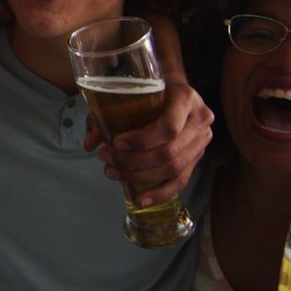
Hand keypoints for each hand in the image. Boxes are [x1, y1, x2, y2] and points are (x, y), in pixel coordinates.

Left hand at [84, 80, 213, 206]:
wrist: (173, 91)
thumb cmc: (149, 90)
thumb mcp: (128, 93)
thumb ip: (107, 114)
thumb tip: (89, 144)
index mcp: (186, 97)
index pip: (168, 127)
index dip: (142, 140)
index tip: (116, 143)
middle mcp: (200, 120)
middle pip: (169, 152)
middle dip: (133, 161)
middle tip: (106, 159)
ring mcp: (202, 141)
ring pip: (173, 168)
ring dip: (140, 176)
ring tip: (113, 173)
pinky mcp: (198, 158)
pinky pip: (181, 181)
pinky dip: (160, 192)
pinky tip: (141, 200)